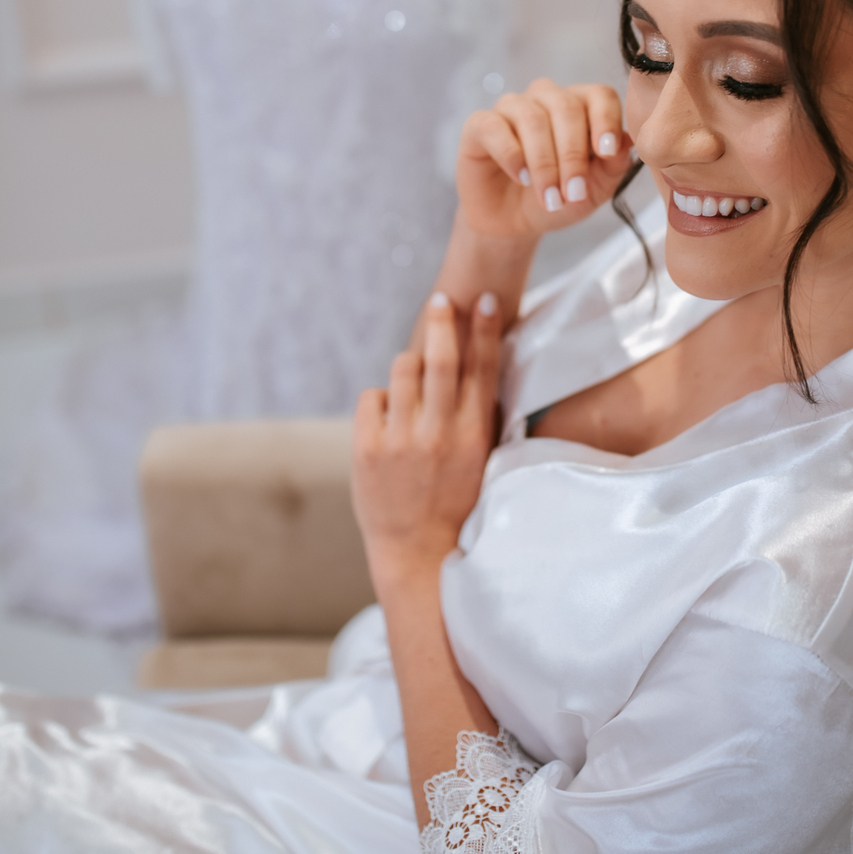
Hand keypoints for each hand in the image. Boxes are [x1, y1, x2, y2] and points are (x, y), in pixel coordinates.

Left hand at [352, 291, 500, 587]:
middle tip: (439, 299)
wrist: (419, 554)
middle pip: (441, 359)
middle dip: (441, 322)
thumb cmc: (455, 503)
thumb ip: (480, 417)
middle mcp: (439, 433)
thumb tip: (482, 367)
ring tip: (412, 374)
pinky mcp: (368, 450)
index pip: (482, 369)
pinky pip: (372, 397)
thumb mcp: (481, 461)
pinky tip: (389, 417)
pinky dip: (381, 399)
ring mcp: (401, 441)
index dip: (484, 330)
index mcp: (473, 435)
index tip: (484, 300)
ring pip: (403, 370)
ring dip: (408, 363)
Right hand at [456, 78, 635, 239]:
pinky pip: (494, 127)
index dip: (605, 120)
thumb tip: (626, 141)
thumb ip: (613, 166)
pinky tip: (520, 178)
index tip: (606, 153)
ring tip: (549, 198)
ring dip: (544, 163)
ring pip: (532, 117)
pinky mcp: (479, 125)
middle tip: (573, 193)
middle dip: (572, 155)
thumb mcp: (594, 190)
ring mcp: (512, 107)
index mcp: (581, 106)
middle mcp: (547, 98)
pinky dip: (511, 154)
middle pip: (566, 106)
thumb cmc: (559, 198)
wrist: (515, 223)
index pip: (600, 95)